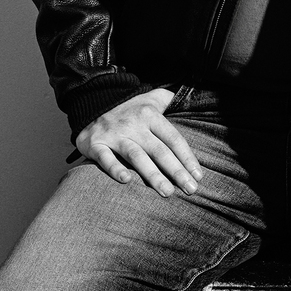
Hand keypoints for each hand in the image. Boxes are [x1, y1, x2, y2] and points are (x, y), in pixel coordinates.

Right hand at [73, 88, 203, 196]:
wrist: (91, 102)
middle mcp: (134, 124)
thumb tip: (194, 101)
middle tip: (190, 190)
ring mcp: (115, 134)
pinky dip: (115, 169)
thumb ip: (171, 100)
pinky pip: (106, 158)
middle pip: (159, 150)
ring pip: (137, 156)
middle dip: (176, 171)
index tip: (198, 176)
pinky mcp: (96, 144)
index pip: (173, 138)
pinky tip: (127, 180)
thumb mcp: (151, 98)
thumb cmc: (129, 108)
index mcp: (150, 115)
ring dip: (153, 175)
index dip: (187, 157)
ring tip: (167, 192)